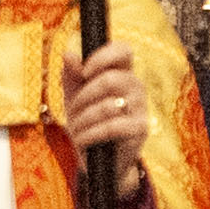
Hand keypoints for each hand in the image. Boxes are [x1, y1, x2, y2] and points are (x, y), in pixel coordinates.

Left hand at [61, 42, 148, 178]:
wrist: (99, 159)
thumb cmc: (88, 121)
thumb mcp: (75, 96)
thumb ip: (71, 75)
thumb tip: (68, 54)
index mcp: (122, 72)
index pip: (123, 50)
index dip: (103, 57)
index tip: (84, 71)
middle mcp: (136, 86)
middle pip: (110, 79)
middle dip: (84, 97)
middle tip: (73, 110)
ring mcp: (141, 107)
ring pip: (107, 106)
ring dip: (83, 120)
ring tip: (75, 129)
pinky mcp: (140, 129)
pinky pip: (111, 127)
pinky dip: (90, 134)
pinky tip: (82, 139)